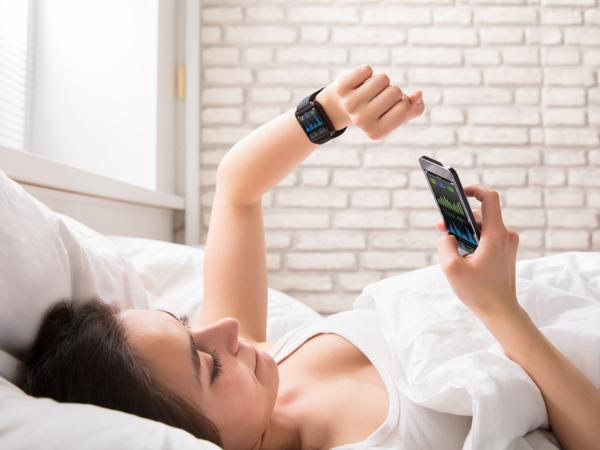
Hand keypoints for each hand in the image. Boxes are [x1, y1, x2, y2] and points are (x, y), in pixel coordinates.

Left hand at [316, 64, 424, 139]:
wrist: (339, 106)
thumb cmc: (373, 111)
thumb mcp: (394, 114)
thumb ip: (413, 109)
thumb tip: (418, 95)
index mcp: (376, 132)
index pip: (406, 106)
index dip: (403, 101)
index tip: (391, 106)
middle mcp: (362, 120)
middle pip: (396, 91)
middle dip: (391, 91)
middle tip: (377, 99)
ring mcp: (350, 104)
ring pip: (383, 78)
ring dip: (379, 81)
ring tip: (368, 91)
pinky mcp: (342, 87)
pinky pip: (367, 69)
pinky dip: (366, 73)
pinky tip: (358, 84)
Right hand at [436, 185, 519, 321]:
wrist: (501, 311)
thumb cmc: (479, 292)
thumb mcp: (452, 268)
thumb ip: (445, 246)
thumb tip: (447, 236)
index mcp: (496, 235)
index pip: (490, 198)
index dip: (475, 190)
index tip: (460, 192)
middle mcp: (505, 235)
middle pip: (481, 214)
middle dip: (460, 218)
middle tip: (442, 227)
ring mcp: (507, 243)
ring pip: (483, 226)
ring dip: (465, 230)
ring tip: (450, 243)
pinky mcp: (505, 251)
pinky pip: (487, 237)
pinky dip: (473, 239)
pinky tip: (461, 252)